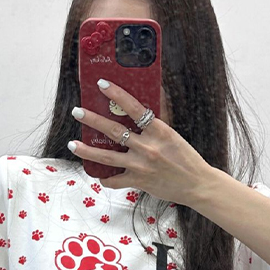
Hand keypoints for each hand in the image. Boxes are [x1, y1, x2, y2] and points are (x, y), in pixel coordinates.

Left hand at [68, 79, 212, 206]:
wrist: (197, 185)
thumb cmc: (186, 158)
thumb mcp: (173, 135)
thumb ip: (156, 122)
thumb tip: (148, 101)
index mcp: (159, 131)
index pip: (135, 108)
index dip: (117, 94)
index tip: (102, 84)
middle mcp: (148, 147)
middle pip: (114, 131)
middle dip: (92, 120)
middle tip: (77, 112)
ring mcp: (141, 166)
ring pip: (107, 157)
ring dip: (87, 150)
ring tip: (72, 144)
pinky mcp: (138, 182)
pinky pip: (114, 181)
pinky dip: (105, 178)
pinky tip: (98, 174)